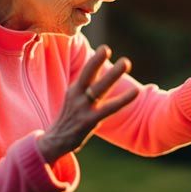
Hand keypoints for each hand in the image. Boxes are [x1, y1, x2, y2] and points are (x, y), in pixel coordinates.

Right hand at [37, 46, 138, 163]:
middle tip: (107, 48)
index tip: (105, 49)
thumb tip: (96, 78)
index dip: (94, 60)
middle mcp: (77, 96)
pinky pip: (109, 108)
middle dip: (97, 60)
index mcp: (74, 90)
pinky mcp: (89, 121)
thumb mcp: (73, 101)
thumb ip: (84, 89)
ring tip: (126, 62)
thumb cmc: (69, 120)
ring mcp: (83, 108)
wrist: (54, 143)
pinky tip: (135, 91)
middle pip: (87, 75)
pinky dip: (123, 99)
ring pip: (99, 88)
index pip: (85, 72)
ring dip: (113, 74)